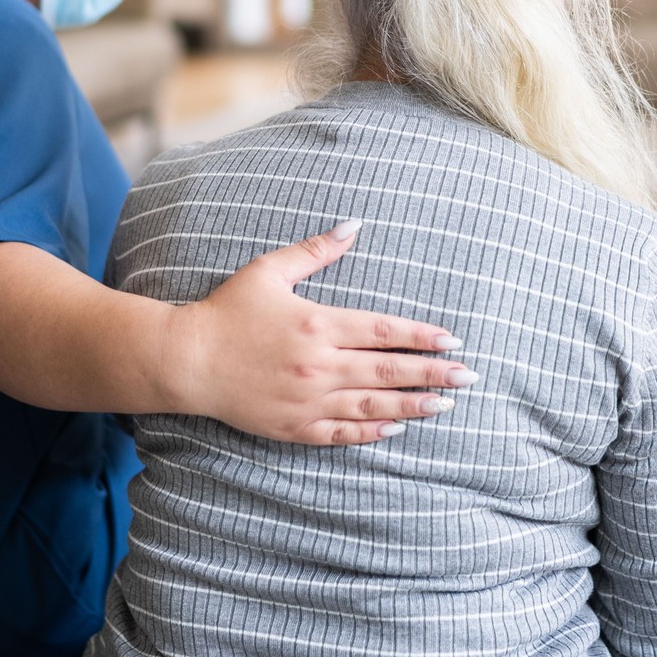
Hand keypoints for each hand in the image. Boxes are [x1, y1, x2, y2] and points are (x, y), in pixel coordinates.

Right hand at [165, 221, 477, 445]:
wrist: (187, 361)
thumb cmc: (227, 311)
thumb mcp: (269, 271)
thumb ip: (316, 250)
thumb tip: (355, 225)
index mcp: (317, 323)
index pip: (384, 330)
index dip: (422, 335)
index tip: (452, 339)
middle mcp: (319, 364)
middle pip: (389, 370)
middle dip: (433, 372)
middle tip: (469, 376)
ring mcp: (308, 399)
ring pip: (373, 404)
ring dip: (413, 405)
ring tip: (445, 404)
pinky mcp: (294, 426)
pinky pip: (342, 431)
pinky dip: (372, 431)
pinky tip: (396, 428)